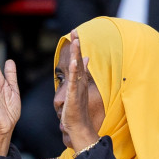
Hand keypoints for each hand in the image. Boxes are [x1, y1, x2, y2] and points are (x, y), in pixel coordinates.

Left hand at [59, 29, 99, 152]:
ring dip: (76, 54)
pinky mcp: (74, 96)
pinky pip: (74, 82)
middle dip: (77, 46)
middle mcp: (80, 83)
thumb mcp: (76, 91)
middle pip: (79, 60)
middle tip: (75, 31)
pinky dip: (75, 71)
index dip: (76, 47)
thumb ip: (78, 77)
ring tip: (75, 41)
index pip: (78, 60)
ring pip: (77, 68)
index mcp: (79, 81)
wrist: (79, 127)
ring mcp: (78, 89)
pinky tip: (74, 62)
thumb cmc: (76, 111)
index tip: (74, 34)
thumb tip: (84, 61)